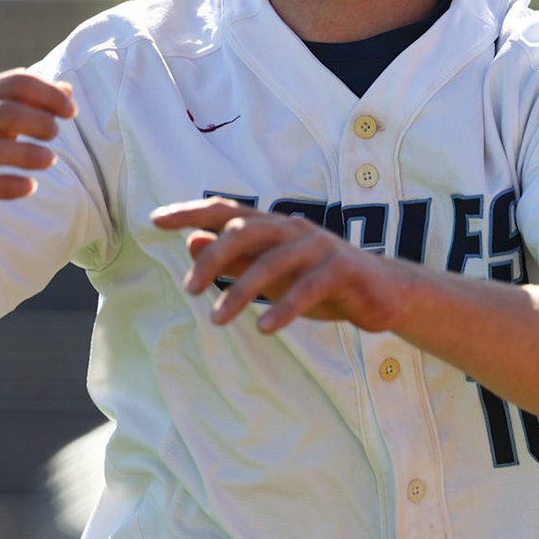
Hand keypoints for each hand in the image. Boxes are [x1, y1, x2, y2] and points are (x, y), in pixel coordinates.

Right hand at [0, 70, 76, 255]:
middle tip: (56, 133)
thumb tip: (67, 90)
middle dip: (38, 121)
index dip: (47, 93)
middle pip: (3, 112)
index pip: (13, 82)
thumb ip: (26, 104)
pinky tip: (30, 187)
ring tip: (50, 160)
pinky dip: (8, 186)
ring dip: (27, 154)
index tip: (71, 110)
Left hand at [150, 198, 412, 334]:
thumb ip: (235, 258)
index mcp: (274, 226)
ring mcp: (321, 247)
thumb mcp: (271, 272)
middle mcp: (294, 229)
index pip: (226, 210)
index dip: (191, 211)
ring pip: (274, 261)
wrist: (383, 293)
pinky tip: (264, 328)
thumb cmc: (320, 281)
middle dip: (213, 258)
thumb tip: (191, 241)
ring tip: (218, 320)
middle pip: (245, 230)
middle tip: (188, 289)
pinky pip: (310, 287)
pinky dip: (284, 307)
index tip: (155, 220)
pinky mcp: (344, 270)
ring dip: (241, 290)